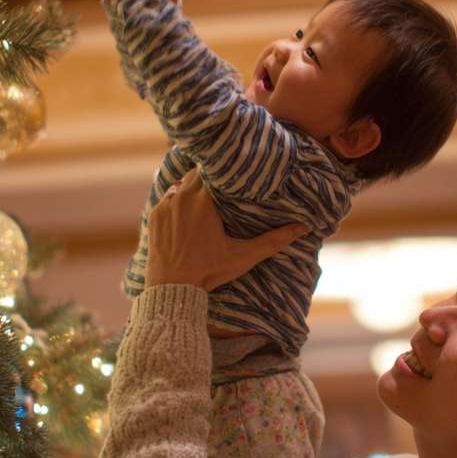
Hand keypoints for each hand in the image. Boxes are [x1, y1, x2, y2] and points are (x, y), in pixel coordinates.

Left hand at [145, 169, 305, 291]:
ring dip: (192, 186)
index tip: (235, 172)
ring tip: (206, 193)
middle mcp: (181, 196)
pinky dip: (177, 199)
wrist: (172, 288)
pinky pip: (167, 198)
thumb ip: (273, 241)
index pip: (214, 168)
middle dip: (210, 175)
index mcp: (204, 199)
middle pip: (197, 172)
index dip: (224, 169)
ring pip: (181, 183)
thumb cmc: (209, 271)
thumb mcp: (244, 256)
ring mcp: (165, 205)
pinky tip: (187, 209)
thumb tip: (302, 228)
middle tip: (224, 181)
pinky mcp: (154, 216)